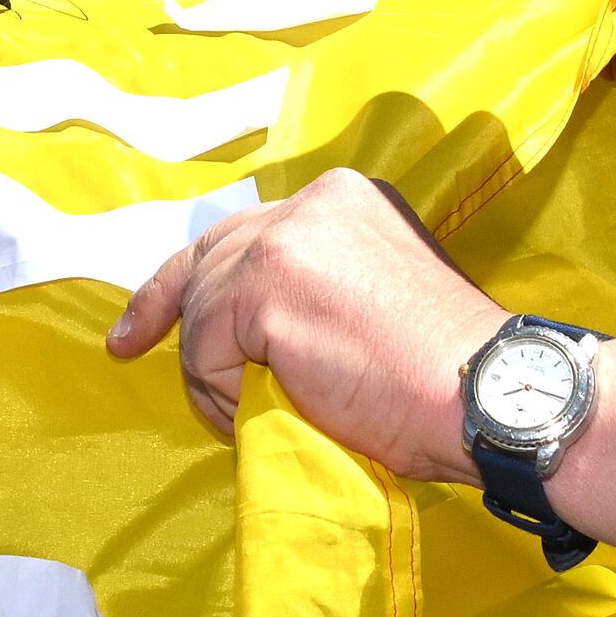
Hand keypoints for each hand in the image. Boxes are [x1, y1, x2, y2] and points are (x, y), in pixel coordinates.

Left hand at [107, 167, 491, 474]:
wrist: (488, 396)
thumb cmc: (445, 377)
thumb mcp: (375, 301)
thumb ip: (315, 292)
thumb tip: (245, 331)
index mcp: (344, 200)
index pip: (245, 232)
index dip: (194, 275)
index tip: (149, 315)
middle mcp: (313, 202)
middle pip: (208, 256)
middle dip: (165, 306)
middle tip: (127, 343)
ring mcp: (286, 240)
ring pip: (201, 311)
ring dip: (215, 378)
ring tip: (258, 417)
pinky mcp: (265, 287)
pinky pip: (204, 351)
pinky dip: (220, 394)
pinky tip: (261, 412)